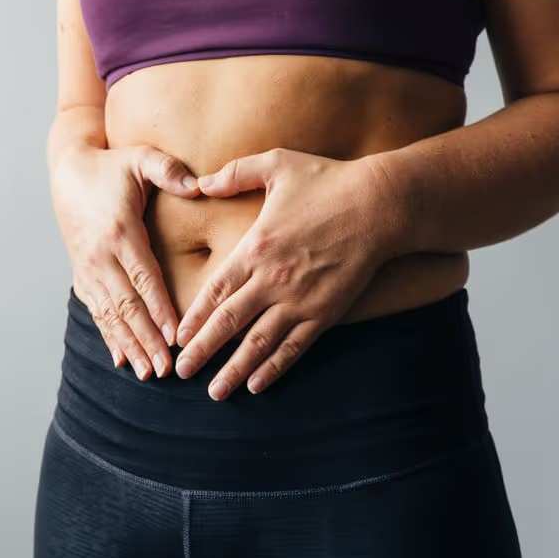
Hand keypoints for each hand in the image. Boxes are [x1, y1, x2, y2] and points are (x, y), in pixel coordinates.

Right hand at [51, 144, 199, 379]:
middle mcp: (100, 256)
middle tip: (166, 368)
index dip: (159, 308)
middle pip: (127, 305)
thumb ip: (169, 170)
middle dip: (146, 339)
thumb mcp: (140, 158)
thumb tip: (199, 185)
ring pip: (110, 315)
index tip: (174, 336)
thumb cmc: (111, 165)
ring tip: (147, 372)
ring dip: (129, 345)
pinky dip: (109, 336)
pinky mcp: (82, 274)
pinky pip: (96, 311)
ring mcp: (88, 268)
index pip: (143, 278)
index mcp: (120, 232)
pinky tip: (121, 359)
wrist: (68, 171)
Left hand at [173, 148, 405, 399]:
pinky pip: (294, 347)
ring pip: (258, 344)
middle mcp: (272, 280)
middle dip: (202, 351)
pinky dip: (274, 369)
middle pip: (228, 323)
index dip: (193, 318)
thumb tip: (201, 183)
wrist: (382, 205)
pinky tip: (257, 386)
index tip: (176, 338)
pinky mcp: (325, 312)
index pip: (215, 291)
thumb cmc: (328, 181)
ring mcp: (300, 300)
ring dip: (233, 370)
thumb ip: (234, 173)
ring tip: (214, 393)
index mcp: (255, 248)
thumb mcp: (276, 164)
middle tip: (180, 372)